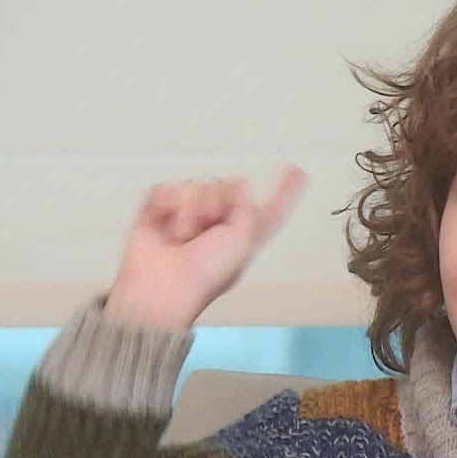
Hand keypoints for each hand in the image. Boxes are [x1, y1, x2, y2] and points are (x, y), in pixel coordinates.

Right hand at [104, 165, 307, 328]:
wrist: (162, 287)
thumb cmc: (204, 274)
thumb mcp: (244, 241)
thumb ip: (249, 207)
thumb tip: (240, 183)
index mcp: (243, 234)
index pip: (269, 208)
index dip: (284, 191)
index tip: (296, 171)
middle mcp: (218, 223)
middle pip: (226, 185)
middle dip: (217, 202)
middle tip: (206, 231)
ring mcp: (188, 216)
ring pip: (197, 185)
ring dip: (191, 209)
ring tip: (183, 236)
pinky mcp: (159, 212)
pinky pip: (168, 188)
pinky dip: (166, 204)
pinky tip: (165, 226)